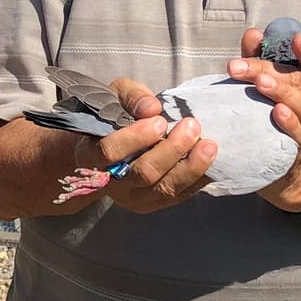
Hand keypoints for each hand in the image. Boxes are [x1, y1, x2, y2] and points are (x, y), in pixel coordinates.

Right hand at [80, 77, 215, 212]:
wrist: (105, 145)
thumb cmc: (110, 117)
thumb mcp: (114, 96)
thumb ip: (131, 97)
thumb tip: (152, 108)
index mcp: (90, 154)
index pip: (109, 152)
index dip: (135, 138)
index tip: (159, 121)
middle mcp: (110, 182)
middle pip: (143, 173)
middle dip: (172, 150)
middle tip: (192, 126)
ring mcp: (132, 197)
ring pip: (163, 189)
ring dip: (190, 167)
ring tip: (208, 145)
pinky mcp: (152, 204)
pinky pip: (178, 196)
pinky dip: (197, 180)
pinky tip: (210, 162)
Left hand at [229, 26, 300, 211]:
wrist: (288, 169)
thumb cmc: (273, 117)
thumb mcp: (268, 86)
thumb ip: (260, 60)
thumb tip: (253, 34)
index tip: (297, 37)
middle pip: (297, 81)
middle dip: (266, 69)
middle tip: (238, 66)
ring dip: (281, 92)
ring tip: (261, 83)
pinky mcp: (299, 148)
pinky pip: (297, 134)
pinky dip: (288, 122)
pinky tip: (276, 113)